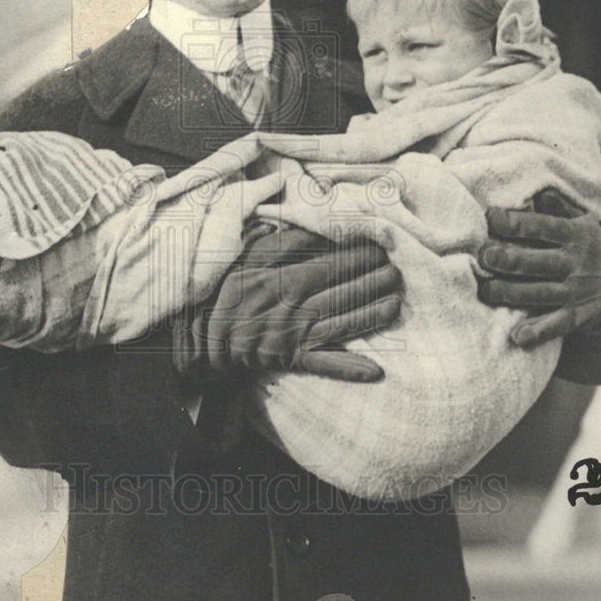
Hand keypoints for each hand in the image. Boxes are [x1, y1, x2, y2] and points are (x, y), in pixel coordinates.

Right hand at [192, 225, 400, 382]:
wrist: (202, 337)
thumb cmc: (225, 290)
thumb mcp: (246, 257)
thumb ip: (282, 242)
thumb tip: (317, 229)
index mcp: (281, 279)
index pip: (330, 264)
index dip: (359, 255)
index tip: (380, 245)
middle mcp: (292, 307)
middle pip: (343, 291)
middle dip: (374, 279)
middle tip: (398, 269)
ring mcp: (293, 336)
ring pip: (343, 322)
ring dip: (374, 313)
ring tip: (397, 301)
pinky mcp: (290, 359)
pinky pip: (324, 364)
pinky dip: (349, 368)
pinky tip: (376, 371)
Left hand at [478, 189, 600, 347]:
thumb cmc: (583, 244)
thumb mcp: (578, 220)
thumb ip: (556, 207)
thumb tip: (538, 191)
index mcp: (573, 234)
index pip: (543, 226)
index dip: (516, 222)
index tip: (490, 218)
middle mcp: (574, 262)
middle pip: (538, 261)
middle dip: (510, 259)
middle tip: (484, 256)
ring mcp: (576, 290)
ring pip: (541, 293)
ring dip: (512, 293)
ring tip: (485, 291)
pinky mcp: (578, 315)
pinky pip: (557, 325)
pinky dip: (538, 331)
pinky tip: (517, 335)